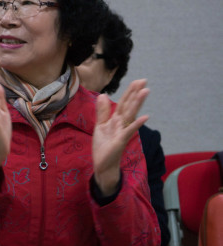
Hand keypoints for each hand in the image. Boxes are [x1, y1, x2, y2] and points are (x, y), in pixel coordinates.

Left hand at [93, 79, 149, 195]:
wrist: (102, 164)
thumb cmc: (103, 146)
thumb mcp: (100, 126)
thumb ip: (102, 111)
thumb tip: (103, 94)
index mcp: (116, 120)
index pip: (123, 103)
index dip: (129, 92)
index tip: (138, 80)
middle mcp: (121, 124)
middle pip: (128, 106)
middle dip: (135, 93)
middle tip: (144, 81)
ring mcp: (122, 131)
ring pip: (130, 115)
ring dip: (138, 103)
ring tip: (146, 91)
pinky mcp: (121, 141)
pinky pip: (129, 131)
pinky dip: (136, 124)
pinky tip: (145, 117)